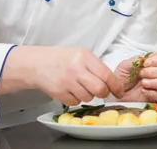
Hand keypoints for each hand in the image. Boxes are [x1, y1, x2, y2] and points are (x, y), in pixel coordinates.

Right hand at [0, 46, 123, 105]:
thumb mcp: (80, 55)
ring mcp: (67, 81)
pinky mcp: (58, 92)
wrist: (36, 63)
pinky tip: (70, 90)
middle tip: (100, 92)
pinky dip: (75, 99)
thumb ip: (95, 66)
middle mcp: (76, 68)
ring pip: (88, 97)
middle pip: (100, 89)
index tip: (119, 91)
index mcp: (84, 56)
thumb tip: (112, 82)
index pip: (107, 74)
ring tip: (79, 86)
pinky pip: (75, 102)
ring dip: (87, 95)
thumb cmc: (61, 58)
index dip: (116, 86)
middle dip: (103, 93)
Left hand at [112, 51, 156, 102]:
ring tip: (143, 84)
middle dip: (154, 72)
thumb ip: (136, 60)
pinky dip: (154, 93)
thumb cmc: (121, 78)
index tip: (146, 64)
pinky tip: (144, 92)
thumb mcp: (124, 66)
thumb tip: (145, 58)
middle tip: (141, 74)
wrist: (116, 94)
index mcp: (152, 63)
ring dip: (156, 82)